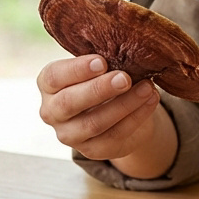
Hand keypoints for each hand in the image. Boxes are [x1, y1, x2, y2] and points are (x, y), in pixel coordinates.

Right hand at [36, 54, 162, 160]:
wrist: (116, 112)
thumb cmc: (103, 79)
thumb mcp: (98, 68)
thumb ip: (102, 61)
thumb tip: (126, 47)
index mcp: (48, 85)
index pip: (54, 77)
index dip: (77, 70)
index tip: (102, 61)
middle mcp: (52, 112)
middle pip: (70, 103)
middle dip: (99, 89)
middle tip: (124, 78)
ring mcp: (70, 135)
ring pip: (94, 123)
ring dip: (124, 104)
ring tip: (147, 88)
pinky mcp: (92, 150)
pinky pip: (115, 135)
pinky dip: (136, 117)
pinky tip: (150, 101)